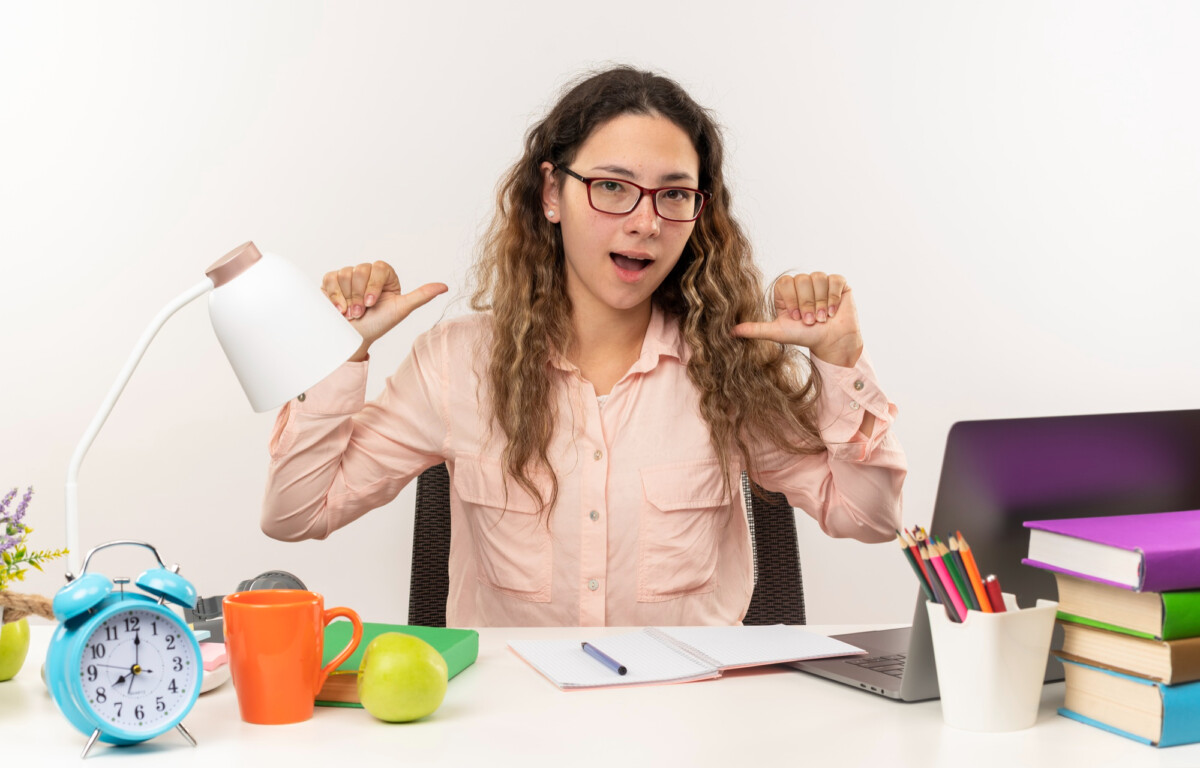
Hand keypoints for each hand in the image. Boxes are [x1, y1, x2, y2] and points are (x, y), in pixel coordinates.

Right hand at [322, 261, 447, 360]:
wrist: (355, 338)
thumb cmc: (379, 324)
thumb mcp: (401, 310)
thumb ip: (421, 296)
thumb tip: (444, 287)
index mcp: (385, 275)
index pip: (379, 268)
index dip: (373, 287)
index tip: (371, 304)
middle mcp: (367, 272)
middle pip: (360, 270)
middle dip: (359, 296)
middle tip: (361, 311)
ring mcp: (348, 276)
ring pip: (344, 274)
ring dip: (347, 298)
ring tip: (351, 313)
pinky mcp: (331, 281)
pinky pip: (330, 279)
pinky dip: (333, 296)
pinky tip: (338, 309)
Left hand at [731, 272, 863, 366]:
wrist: (831, 342)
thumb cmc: (805, 337)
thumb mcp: (778, 332)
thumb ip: (756, 329)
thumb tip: (730, 332)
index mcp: (787, 290)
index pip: (785, 282)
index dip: (791, 300)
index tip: (796, 318)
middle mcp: (803, 283)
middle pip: (802, 279)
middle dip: (806, 304)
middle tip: (810, 320)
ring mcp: (821, 282)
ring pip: (818, 278)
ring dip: (820, 303)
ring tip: (822, 318)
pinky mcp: (839, 283)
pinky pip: (835, 280)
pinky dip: (833, 298)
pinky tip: (833, 312)